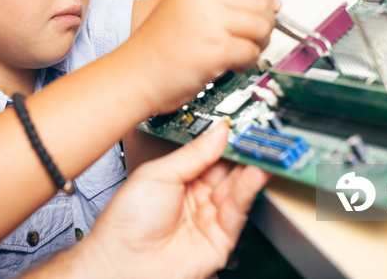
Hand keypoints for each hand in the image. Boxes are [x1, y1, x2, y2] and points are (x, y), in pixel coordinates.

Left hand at [77, 121, 271, 278]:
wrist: (123, 262)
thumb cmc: (127, 224)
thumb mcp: (158, 174)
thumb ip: (192, 154)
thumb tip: (217, 132)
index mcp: (178, 179)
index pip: (209, 154)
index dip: (225, 139)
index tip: (240, 124)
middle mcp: (196, 197)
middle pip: (227, 169)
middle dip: (242, 150)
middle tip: (257, 132)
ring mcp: (208, 217)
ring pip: (236, 187)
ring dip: (251, 167)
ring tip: (262, 148)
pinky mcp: (221, 238)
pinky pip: (238, 209)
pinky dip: (250, 189)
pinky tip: (256, 171)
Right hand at [130, 0, 279, 114]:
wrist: (135, 74)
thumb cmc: (157, 46)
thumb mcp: (184, 5)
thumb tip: (272, 1)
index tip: (261, 4)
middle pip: (261, 0)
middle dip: (263, 22)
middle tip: (251, 36)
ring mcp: (211, 21)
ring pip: (262, 26)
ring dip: (258, 43)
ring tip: (240, 51)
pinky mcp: (217, 48)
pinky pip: (252, 51)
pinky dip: (247, 62)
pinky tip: (232, 64)